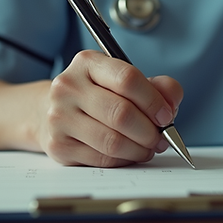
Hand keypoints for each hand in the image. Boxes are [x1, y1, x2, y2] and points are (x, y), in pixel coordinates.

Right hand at [38, 50, 181, 167]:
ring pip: (113, 141)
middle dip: (150, 130)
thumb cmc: (96, 95)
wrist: (50, 112)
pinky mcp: (58, 146)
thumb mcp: (122, 81)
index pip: (127, 79)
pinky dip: (124, 160)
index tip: (167, 115)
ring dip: (140, 149)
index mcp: (87, 63)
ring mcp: (59, 117)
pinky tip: (130, 154)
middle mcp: (68, 87)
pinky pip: (102, 159)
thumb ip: (156, 86)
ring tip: (149, 148)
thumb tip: (172, 102)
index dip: (154, 100)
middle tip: (162, 138)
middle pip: (121, 113)